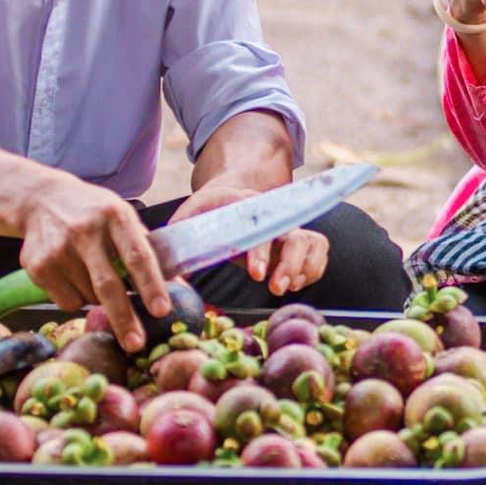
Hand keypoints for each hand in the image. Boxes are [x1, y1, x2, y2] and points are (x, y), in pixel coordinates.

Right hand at [17, 173, 170, 352]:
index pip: (137, 255)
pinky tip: (73, 275)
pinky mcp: (37, 265)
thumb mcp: (122, 217)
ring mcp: (58, 249)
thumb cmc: (94, 213)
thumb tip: (179, 286)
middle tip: (136, 344)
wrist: (41, 200)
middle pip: (108, 284)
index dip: (151, 285)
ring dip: (100, 301)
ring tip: (94, 275)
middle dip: (124, 318)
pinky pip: (66, 302)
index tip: (161, 310)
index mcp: (115, 216)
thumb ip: (146, 249)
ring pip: (88, 298)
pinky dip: (77, 299)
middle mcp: (85, 231)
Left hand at [173, 143, 327, 294]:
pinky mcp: (301, 241)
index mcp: (247, 208)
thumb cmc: (208, 211)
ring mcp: (290, 228)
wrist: (231, 196)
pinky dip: (312, 271)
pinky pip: (319, 254)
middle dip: (288, 265)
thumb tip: (167, 276)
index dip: (260, 252)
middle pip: (294, 237)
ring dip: (303, 269)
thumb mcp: (189, 217)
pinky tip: (295, 284)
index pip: (260, 229)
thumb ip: (178, 242)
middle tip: (275, 288)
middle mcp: (274, 217)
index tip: (255, 275)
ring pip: (312, 243)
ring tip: (285, 288)